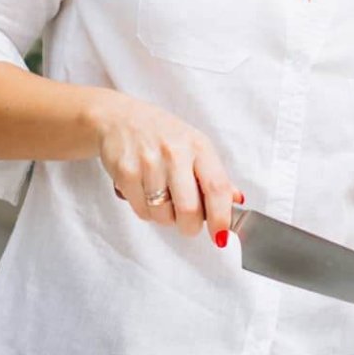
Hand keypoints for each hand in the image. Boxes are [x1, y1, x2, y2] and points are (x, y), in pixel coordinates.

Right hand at [85, 90, 240, 242]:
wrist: (118, 118)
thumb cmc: (161, 134)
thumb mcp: (194, 146)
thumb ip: (215, 176)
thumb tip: (236, 201)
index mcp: (199, 147)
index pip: (217, 188)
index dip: (221, 217)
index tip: (220, 236)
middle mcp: (175, 152)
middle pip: (189, 209)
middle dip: (190, 226)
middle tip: (189, 223)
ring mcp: (149, 162)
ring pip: (163, 215)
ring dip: (166, 218)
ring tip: (163, 200)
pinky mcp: (126, 172)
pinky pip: (141, 211)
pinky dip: (147, 211)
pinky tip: (146, 193)